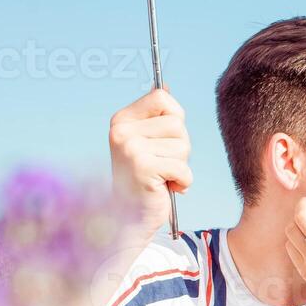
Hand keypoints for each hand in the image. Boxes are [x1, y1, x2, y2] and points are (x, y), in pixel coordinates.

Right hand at [108, 87, 191, 234]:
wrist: (129, 219)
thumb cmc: (144, 180)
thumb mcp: (147, 143)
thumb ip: (157, 117)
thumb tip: (165, 86)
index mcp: (121, 120)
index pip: (162, 97)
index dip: (174, 118)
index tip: (163, 140)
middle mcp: (122, 131)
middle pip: (177, 123)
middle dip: (180, 147)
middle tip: (162, 165)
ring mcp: (130, 149)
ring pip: (183, 146)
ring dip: (181, 166)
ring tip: (162, 177)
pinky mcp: (142, 168)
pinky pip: (183, 168)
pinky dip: (182, 182)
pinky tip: (165, 188)